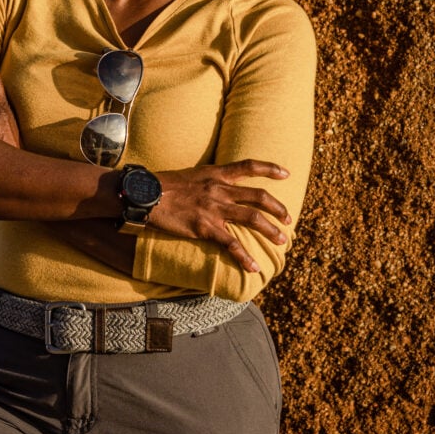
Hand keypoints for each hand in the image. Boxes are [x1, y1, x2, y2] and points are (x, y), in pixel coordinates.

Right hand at [151, 160, 291, 273]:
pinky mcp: (205, 227)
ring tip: (282, 241)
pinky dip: (244, 257)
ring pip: (252, 218)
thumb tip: (216, 184)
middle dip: (278, 208)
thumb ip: (207, 180)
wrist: (146, 194)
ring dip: (270, 230)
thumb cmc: (163, 185)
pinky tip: (253, 267)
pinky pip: (230, 244)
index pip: (249, 166)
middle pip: (258, 197)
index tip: (286, 174)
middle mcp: (219, 189)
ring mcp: (214, 208)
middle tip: (288, 219)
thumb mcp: (191, 175)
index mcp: (216, 174)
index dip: (270, 169)